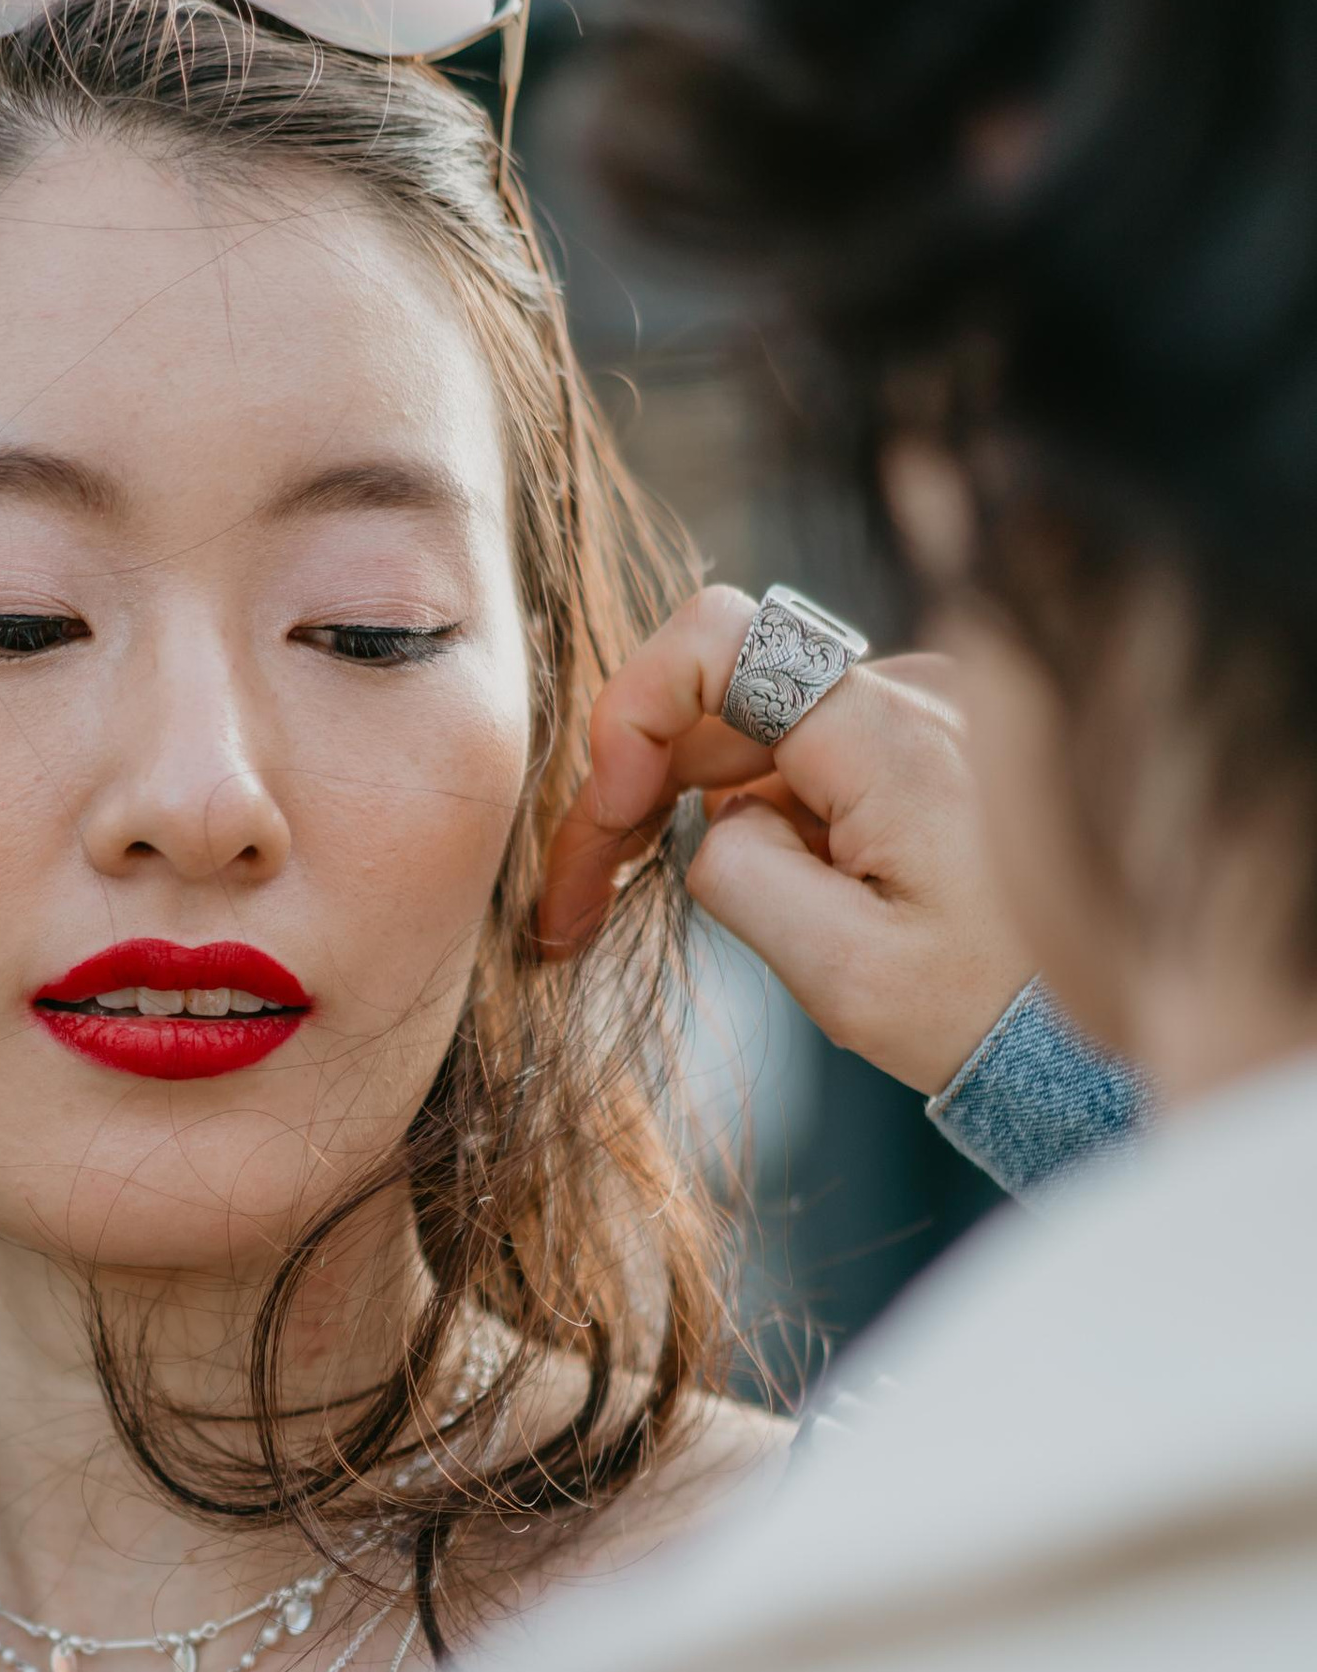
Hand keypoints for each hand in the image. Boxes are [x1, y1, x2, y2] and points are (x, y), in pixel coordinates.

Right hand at [537, 584, 1035, 1097]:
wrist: (1090, 1031)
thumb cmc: (983, 1013)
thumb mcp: (845, 975)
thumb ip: (743, 876)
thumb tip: (709, 821)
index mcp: (893, 742)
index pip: (722, 639)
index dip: (634, 709)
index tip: (615, 808)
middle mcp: (919, 696)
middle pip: (725, 697)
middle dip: (641, 789)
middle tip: (581, 901)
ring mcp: (931, 710)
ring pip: (764, 732)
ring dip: (708, 811)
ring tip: (684, 915)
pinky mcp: (937, 740)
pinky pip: (817, 753)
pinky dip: (772, 814)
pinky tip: (782, 894)